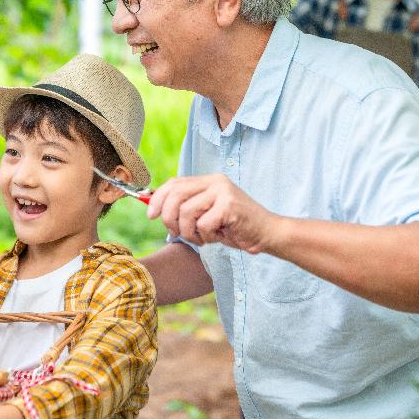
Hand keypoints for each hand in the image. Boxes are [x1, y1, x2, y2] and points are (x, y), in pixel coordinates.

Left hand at [146, 174, 279, 253]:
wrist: (267, 233)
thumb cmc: (236, 227)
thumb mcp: (208, 213)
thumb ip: (187, 207)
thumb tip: (154, 209)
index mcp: (209, 181)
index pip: (174, 183)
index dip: (158, 198)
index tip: (151, 215)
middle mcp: (215, 182)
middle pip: (176, 195)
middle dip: (169, 218)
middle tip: (177, 233)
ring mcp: (223, 192)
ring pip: (186, 212)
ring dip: (190, 232)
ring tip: (204, 237)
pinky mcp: (229, 206)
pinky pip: (202, 224)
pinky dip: (206, 237)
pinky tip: (219, 237)